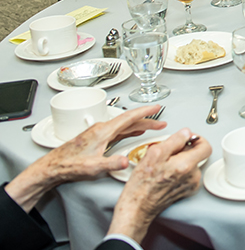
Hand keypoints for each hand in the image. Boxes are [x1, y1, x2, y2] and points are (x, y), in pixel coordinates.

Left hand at [5, 105, 165, 211]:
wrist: (53, 167)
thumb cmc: (69, 165)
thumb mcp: (93, 167)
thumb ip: (111, 163)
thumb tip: (126, 160)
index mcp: (103, 132)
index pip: (128, 117)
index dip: (144, 111)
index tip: (156, 107)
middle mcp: (102, 129)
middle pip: (129, 121)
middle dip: (147, 119)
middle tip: (161, 121)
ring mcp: (99, 133)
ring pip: (124, 126)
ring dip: (139, 125)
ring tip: (153, 126)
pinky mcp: (97, 138)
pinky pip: (118, 131)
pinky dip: (130, 130)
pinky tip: (134, 133)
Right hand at [108, 128, 211, 242]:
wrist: (137, 208)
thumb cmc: (142, 185)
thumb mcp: (154, 154)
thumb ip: (174, 140)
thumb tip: (185, 133)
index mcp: (186, 165)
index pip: (205, 146)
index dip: (197, 139)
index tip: (188, 138)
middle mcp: (192, 176)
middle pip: (196, 155)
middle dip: (183, 150)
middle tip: (167, 152)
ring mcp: (190, 185)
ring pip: (190, 164)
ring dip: (179, 160)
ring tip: (163, 164)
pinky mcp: (186, 190)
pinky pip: (187, 174)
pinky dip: (178, 170)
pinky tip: (165, 173)